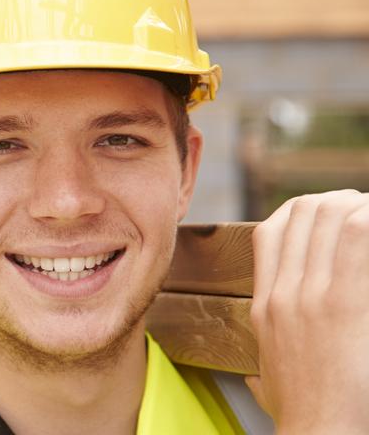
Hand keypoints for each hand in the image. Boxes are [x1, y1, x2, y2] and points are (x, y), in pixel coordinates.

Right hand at [247, 189, 368, 433]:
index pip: (270, 232)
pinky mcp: (344, 307)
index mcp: (264, 307)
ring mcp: (311, 299)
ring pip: (330, 218)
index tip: (328, 211)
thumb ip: (262, 372)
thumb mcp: (268, 385)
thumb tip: (256, 378)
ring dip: (360, 207)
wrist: (319, 432)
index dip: (301, 209)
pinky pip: (358, 241)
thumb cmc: (302, 417)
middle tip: (364, 208)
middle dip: (337, 201)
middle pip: (302, 216)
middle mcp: (283, 295)